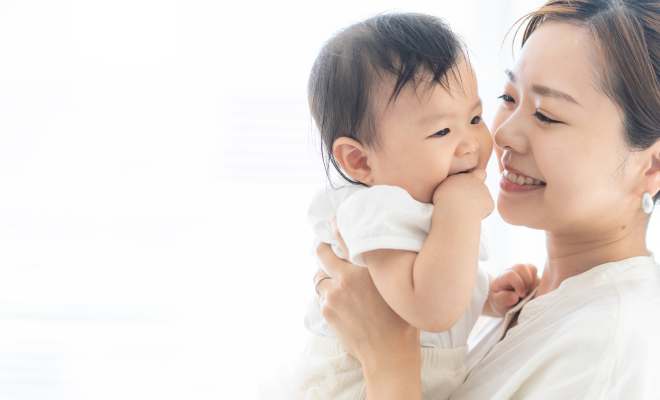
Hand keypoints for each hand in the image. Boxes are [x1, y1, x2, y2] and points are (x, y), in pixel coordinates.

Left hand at [313, 219, 419, 371]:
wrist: (389, 354)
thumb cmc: (401, 320)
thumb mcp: (397, 285)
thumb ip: (383, 265)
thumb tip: (374, 249)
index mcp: (367, 267)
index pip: (345, 236)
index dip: (337, 225)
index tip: (334, 221)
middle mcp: (347, 277)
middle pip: (322, 252)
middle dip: (323, 249)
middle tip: (327, 249)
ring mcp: (334, 294)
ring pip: (319, 276)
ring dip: (325, 277)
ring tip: (337, 283)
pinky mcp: (326, 310)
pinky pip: (320, 295)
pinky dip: (327, 295)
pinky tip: (340, 302)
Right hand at [432, 168, 493, 219]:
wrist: (455, 211)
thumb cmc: (444, 202)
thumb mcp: (441, 190)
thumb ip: (449, 187)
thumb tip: (450, 191)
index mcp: (462, 177)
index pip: (468, 170)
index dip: (470, 175)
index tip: (465, 185)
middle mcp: (475, 180)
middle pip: (482, 174)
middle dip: (480, 181)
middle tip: (473, 194)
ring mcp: (484, 190)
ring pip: (484, 195)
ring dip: (478, 202)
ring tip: (467, 211)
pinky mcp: (489, 202)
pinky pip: (487, 209)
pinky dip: (482, 213)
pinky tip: (472, 216)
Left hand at [486, 264, 539, 316]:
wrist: (506, 301)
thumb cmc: (501, 301)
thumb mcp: (498, 302)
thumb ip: (503, 299)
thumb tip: (515, 296)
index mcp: (503, 277)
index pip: (511, 274)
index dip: (518, 284)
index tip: (520, 295)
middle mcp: (513, 271)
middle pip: (521, 267)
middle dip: (526, 281)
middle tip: (525, 293)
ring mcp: (524, 273)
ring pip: (532, 269)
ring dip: (533, 283)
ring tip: (528, 293)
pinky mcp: (533, 277)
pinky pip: (540, 275)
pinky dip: (539, 284)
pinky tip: (533, 292)